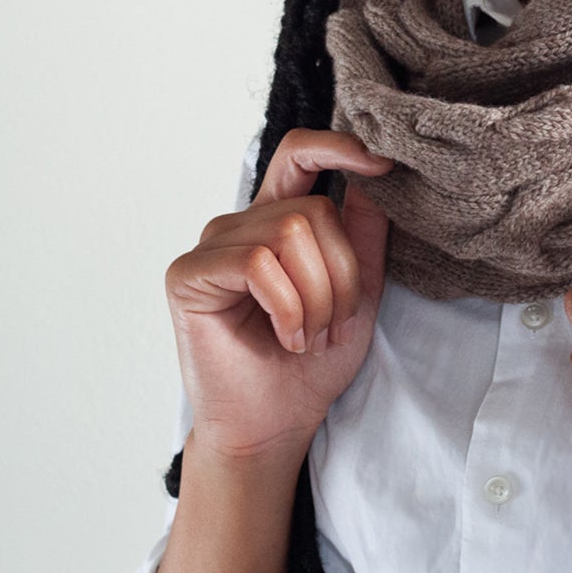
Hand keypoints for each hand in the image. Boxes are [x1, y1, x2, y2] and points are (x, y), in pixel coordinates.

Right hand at [164, 128, 392, 462]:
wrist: (273, 427)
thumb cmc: (310, 366)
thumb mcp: (358, 295)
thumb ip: (365, 236)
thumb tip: (377, 176)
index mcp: (278, 221)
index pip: (300, 154)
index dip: (340, 145)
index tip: (382, 163)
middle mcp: (241, 225)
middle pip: (314, 209)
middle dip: (342, 276)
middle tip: (333, 327)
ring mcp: (211, 247)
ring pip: (290, 232)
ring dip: (317, 297)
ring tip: (309, 337)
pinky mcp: (188, 275)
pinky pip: (258, 263)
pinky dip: (287, 307)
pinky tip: (286, 338)